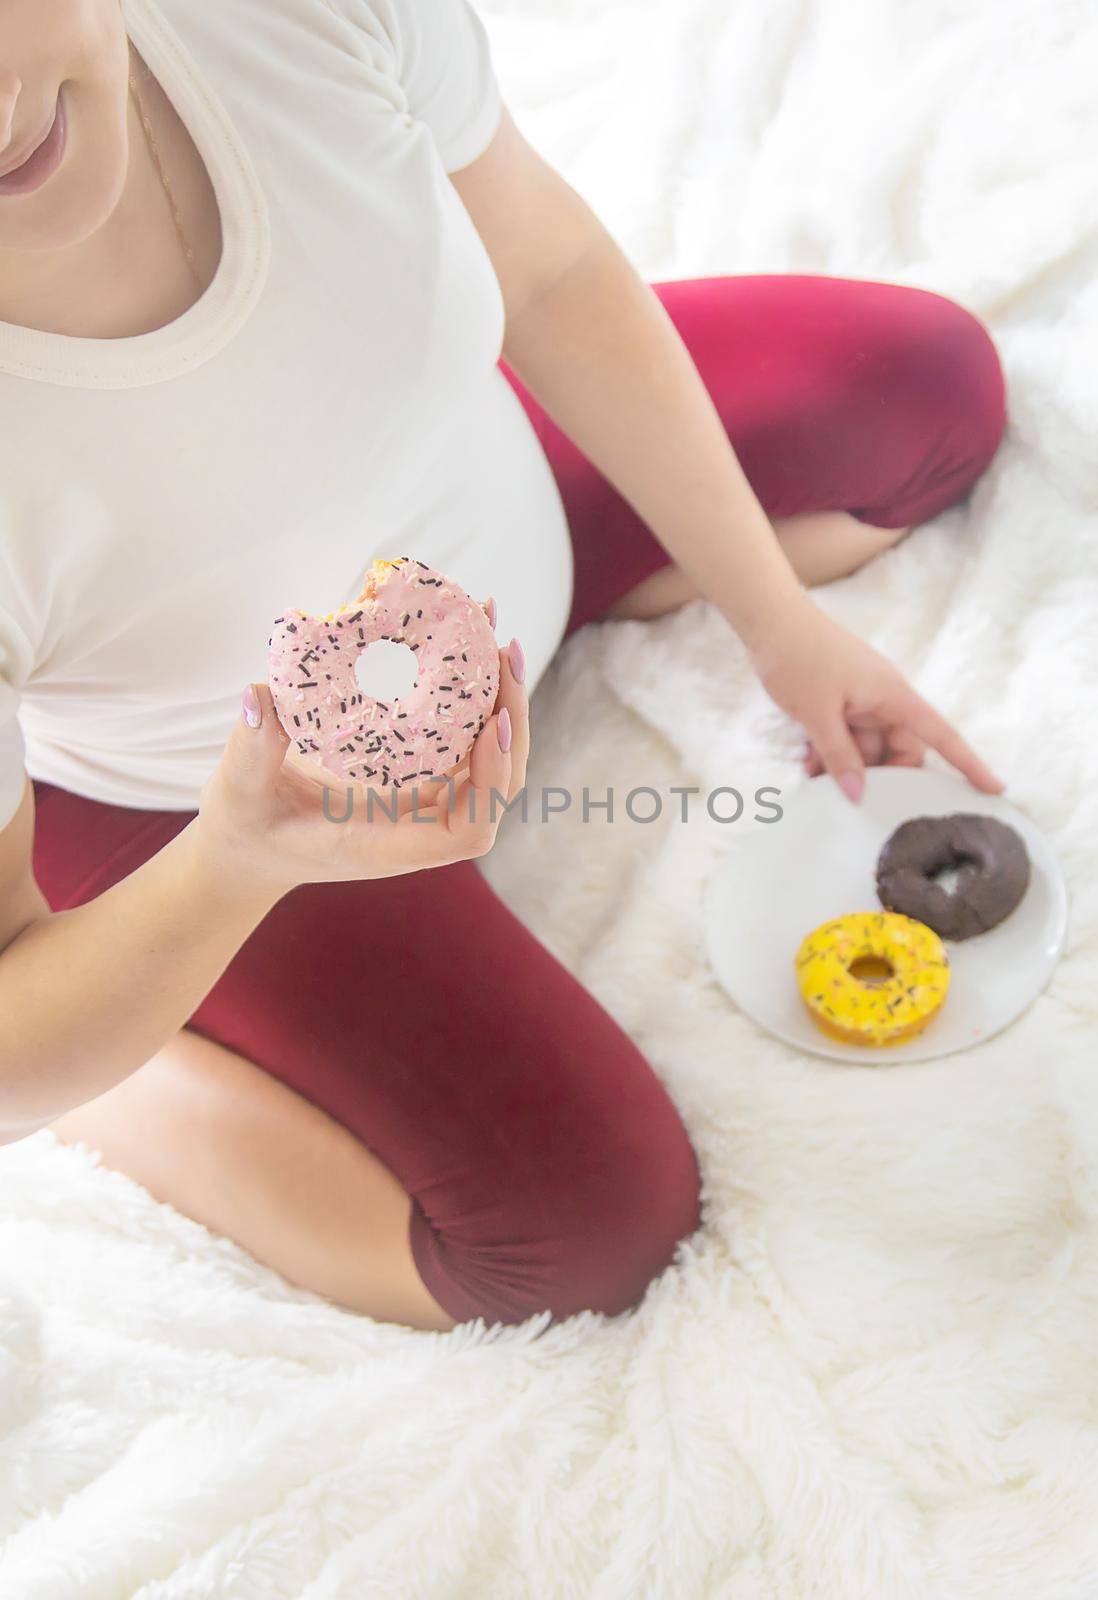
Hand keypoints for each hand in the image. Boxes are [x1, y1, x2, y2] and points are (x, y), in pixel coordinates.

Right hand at [193, 644, 529, 897]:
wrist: (249, 849)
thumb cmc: (246, 829)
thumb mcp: (239, 792)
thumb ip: (249, 749)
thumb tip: (257, 695)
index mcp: (387, 844)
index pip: (467, 833)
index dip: (491, 781)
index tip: (491, 724)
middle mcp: (418, 826)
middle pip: (497, 787)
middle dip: (511, 722)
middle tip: (501, 648)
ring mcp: (423, 802)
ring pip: (489, 762)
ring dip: (499, 699)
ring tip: (494, 631)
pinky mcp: (417, 777)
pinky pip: (461, 741)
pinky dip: (471, 696)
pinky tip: (463, 641)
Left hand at [748, 600, 1002, 801]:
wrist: (770, 621)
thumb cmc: (800, 658)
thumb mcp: (818, 713)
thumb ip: (839, 756)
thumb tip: (858, 796)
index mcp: (894, 697)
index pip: (942, 735)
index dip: (969, 764)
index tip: (994, 789)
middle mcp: (884, 701)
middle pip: (900, 752)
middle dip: (879, 777)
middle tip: (850, 798)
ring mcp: (862, 703)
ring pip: (868, 751)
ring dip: (846, 768)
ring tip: (815, 778)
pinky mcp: (840, 704)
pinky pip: (847, 740)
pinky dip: (831, 754)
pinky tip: (808, 764)